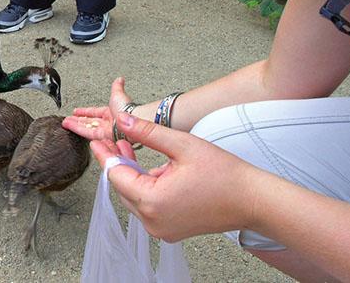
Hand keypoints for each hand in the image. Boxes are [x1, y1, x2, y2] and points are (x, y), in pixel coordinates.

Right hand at [62, 76, 132, 140]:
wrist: (131, 120)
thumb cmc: (127, 109)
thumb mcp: (118, 94)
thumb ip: (116, 87)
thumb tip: (119, 79)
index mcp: (110, 112)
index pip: (94, 112)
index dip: (85, 111)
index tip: (76, 111)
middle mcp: (107, 122)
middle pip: (89, 121)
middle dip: (77, 120)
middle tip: (67, 119)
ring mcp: (105, 130)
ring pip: (86, 127)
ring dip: (75, 125)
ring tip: (65, 122)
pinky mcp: (102, 136)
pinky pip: (87, 133)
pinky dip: (78, 129)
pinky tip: (70, 126)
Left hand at [91, 111, 260, 242]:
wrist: (254, 200)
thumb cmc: (224, 174)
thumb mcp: (181, 144)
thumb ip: (147, 132)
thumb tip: (120, 119)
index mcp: (151, 202)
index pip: (116, 174)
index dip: (105, 154)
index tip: (95, 139)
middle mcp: (152, 221)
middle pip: (122, 187)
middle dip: (117, 162)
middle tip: (112, 139)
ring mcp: (161, 229)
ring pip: (134, 197)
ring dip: (131, 173)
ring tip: (129, 148)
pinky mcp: (170, 230)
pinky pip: (148, 206)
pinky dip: (145, 186)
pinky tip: (151, 167)